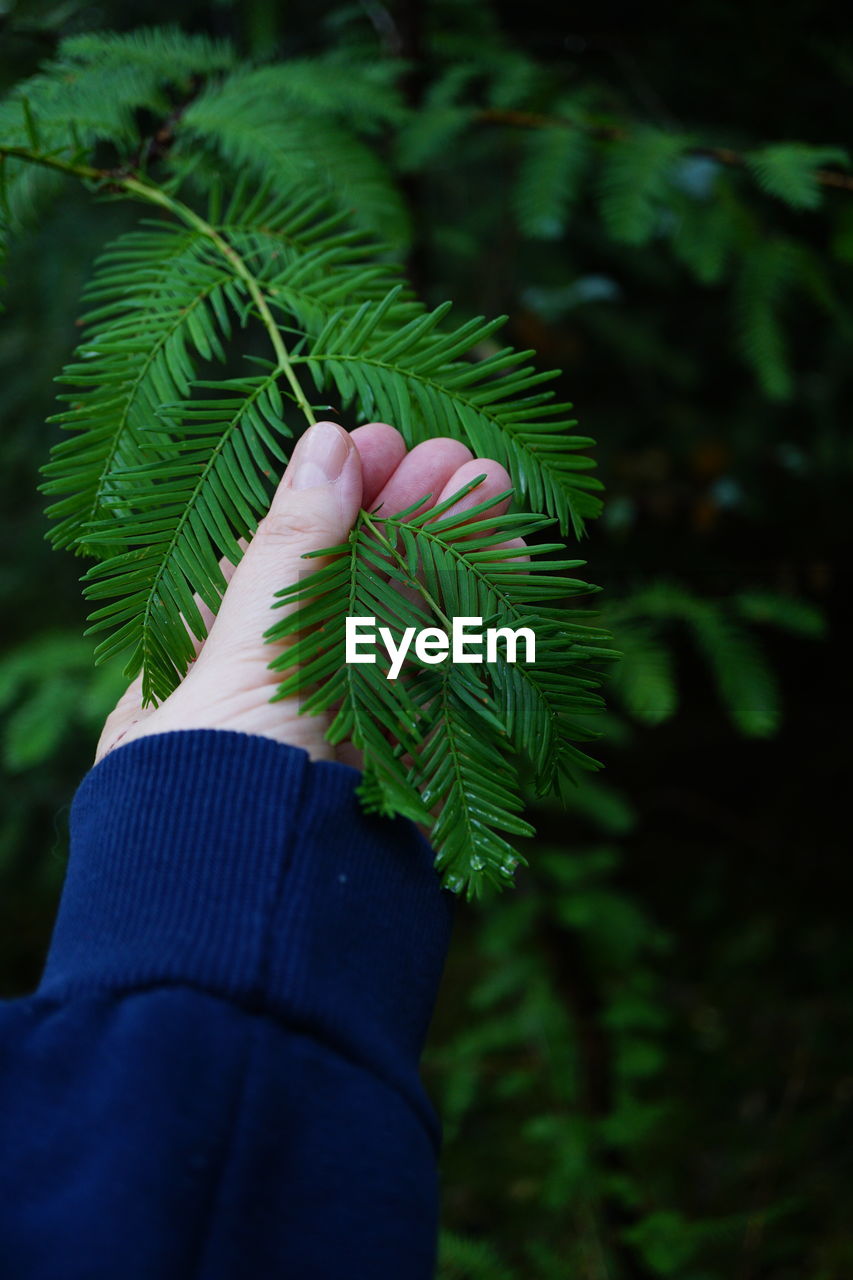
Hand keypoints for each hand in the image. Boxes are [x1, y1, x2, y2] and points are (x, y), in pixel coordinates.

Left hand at [96, 420, 521, 765]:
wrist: (266, 934)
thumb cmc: (218, 784)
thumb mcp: (242, 652)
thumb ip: (292, 551)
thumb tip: (327, 444)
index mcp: (207, 666)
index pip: (274, 559)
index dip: (326, 497)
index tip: (376, 441)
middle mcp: (274, 695)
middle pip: (346, 582)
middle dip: (402, 515)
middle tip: (457, 457)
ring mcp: (341, 731)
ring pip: (401, 623)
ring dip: (449, 554)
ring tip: (494, 485)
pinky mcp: (401, 765)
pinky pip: (440, 676)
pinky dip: (476, 619)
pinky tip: (511, 563)